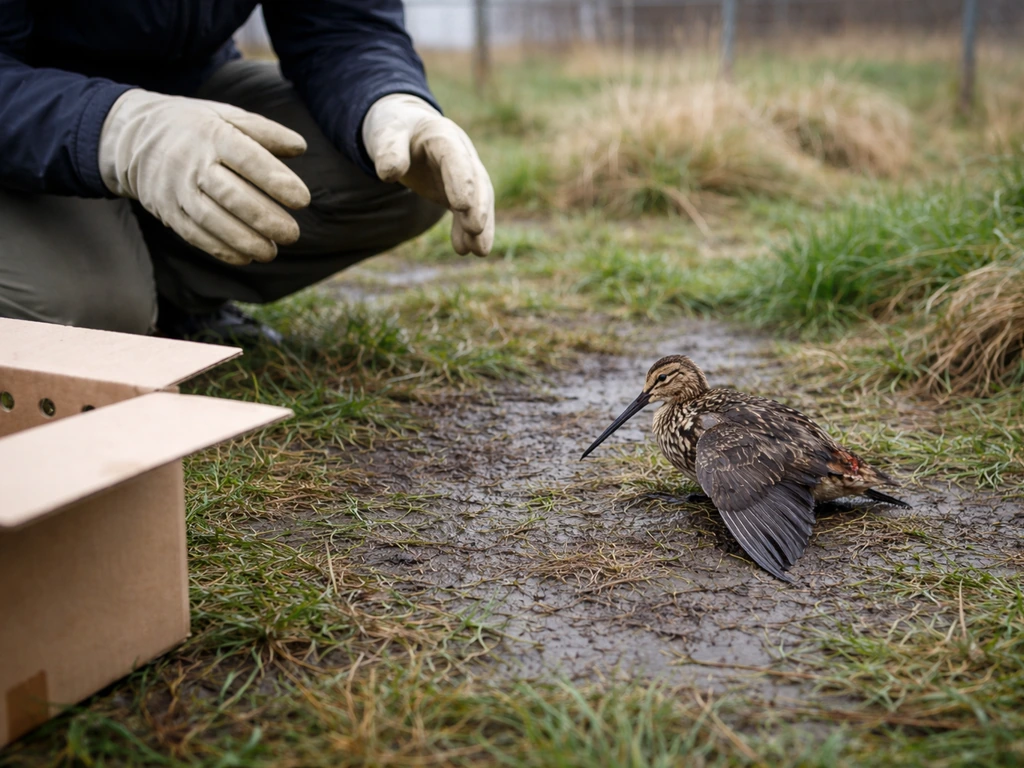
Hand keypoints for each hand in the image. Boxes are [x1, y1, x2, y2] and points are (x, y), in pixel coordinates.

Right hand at [99, 89, 310, 265]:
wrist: (132, 137)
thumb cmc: (194, 127)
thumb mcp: (225, 116)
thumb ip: (263, 131)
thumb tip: (300, 147)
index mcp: (212, 135)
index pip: (248, 158)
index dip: (276, 180)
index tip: (302, 200)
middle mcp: (192, 163)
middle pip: (231, 195)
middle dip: (265, 218)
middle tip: (292, 234)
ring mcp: (176, 189)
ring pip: (212, 220)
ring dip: (245, 240)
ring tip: (271, 251)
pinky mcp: (167, 211)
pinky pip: (195, 235)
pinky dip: (221, 249)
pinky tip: (245, 257)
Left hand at [362, 94, 493, 256]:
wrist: (405, 129)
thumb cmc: (394, 129)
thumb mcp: (386, 132)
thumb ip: (388, 149)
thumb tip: (389, 174)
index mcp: (442, 135)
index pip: (455, 157)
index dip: (460, 180)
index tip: (461, 205)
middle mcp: (460, 153)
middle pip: (475, 180)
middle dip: (477, 205)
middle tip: (475, 229)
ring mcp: (463, 173)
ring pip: (479, 199)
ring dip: (481, 225)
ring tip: (479, 251)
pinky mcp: (459, 191)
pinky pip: (468, 211)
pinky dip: (467, 231)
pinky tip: (465, 250)